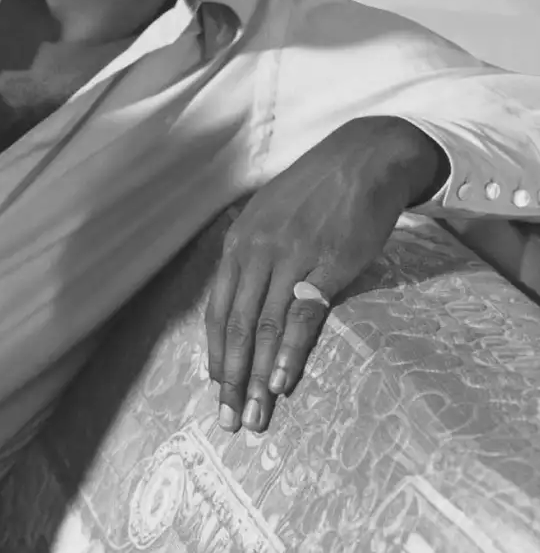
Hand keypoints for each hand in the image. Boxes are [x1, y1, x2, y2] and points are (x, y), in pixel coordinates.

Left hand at [206, 116, 445, 433]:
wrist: (362, 159)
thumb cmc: (315, 191)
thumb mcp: (268, 215)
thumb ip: (252, 254)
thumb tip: (242, 299)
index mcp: (239, 241)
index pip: (218, 308)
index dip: (216, 353)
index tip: (217, 388)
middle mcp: (257, 250)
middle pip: (235, 325)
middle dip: (231, 377)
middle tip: (229, 419)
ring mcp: (291, 257)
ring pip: (265, 326)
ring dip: (257, 377)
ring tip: (255, 415)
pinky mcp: (327, 264)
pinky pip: (302, 315)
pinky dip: (290, 351)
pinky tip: (282, 380)